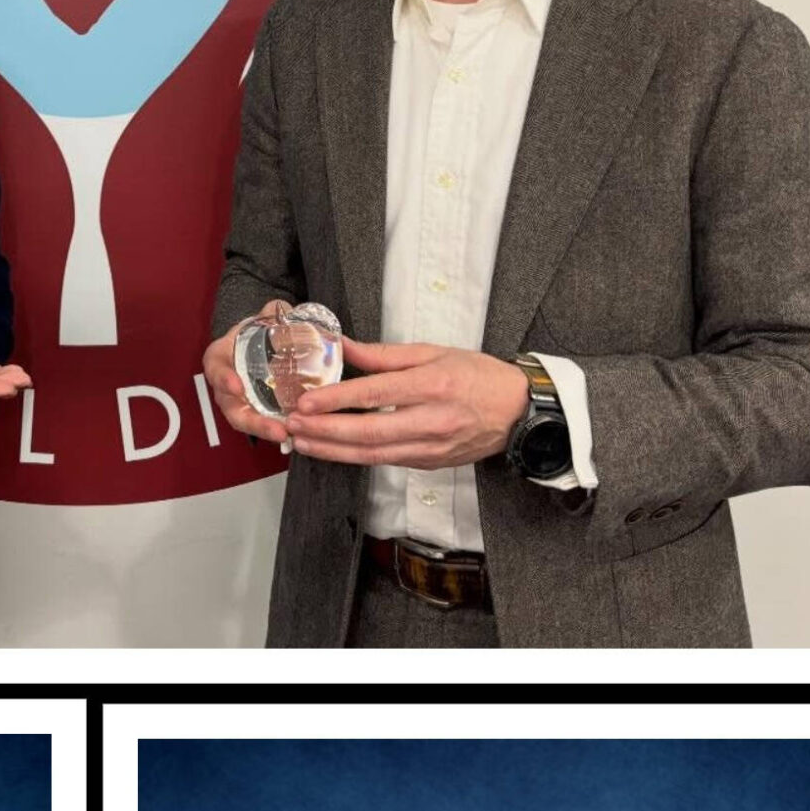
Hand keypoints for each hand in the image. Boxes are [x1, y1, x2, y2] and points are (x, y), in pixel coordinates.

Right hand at [202, 300, 293, 446]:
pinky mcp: (255, 411)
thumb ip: (272, 312)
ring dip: (265, 431)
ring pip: (247, 422)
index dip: (224, 380)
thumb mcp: (262, 319)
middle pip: (232, 409)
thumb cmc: (255, 332)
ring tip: (287, 436)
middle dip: (253, 421)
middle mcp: (225, 386)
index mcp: (219, 359)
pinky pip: (262, 424)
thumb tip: (283, 309)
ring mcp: (239, 402)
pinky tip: (295, 434)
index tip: (237, 387)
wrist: (258, 344)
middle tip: (276, 428)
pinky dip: (275, 430)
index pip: (215, 370)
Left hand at [283, 341, 528, 469]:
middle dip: (324, 432)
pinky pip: (384, 461)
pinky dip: (353, 456)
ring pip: (372, 455)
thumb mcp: (433, 352)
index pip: (374, 394)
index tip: (306, 402)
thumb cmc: (478, 376)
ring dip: (331, 450)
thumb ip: (384, 354)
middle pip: (368, 433)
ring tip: (301, 441)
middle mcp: (431, 420)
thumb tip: (343, 346)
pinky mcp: (428, 464)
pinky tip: (330, 449)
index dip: (336, 401)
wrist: (517, 412)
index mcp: (432, 385)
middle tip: (292, 426)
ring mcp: (430, 448)